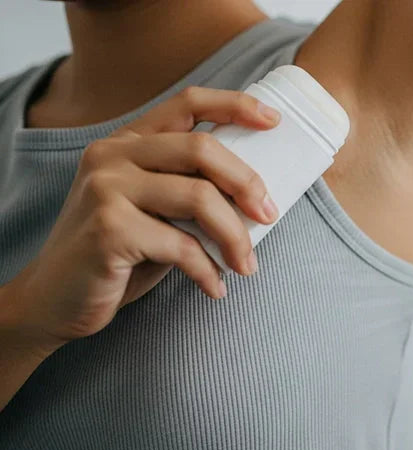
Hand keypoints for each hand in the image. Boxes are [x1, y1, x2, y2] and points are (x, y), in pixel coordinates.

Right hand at [3, 87, 281, 352]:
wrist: (54, 300)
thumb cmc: (119, 254)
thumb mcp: (154, 210)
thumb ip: (189, 187)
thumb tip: (259, 192)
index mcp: (126, 141)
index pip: (187, 102)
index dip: (235, 105)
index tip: (274, 122)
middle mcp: (112, 155)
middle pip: (202, 148)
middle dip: (247, 183)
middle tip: (269, 216)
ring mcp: (106, 189)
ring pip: (199, 197)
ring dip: (235, 236)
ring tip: (246, 266)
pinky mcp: (109, 229)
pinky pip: (182, 245)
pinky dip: (207, 270)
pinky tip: (214, 288)